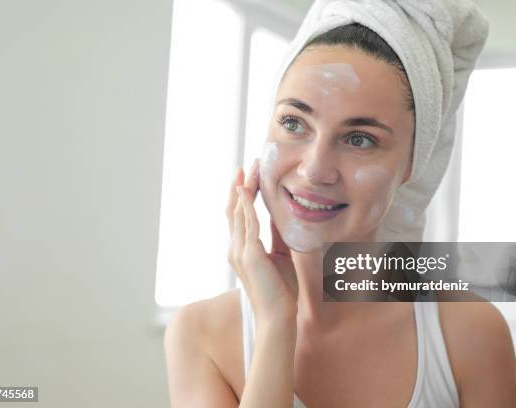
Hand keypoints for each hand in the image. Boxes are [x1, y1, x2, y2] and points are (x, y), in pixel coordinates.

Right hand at [226, 159, 297, 326]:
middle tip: (247, 164)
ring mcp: (239, 251)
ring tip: (250, 169)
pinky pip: (247, 224)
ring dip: (244, 188)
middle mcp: (235, 248)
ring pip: (239, 212)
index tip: (248, 175)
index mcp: (241, 249)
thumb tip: (281, 216)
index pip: (239, 216)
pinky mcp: (249, 255)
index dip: (242, 195)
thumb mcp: (280, 255)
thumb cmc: (281, 290)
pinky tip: (247, 189)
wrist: (278, 316)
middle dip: (240, 185)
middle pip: (234, 209)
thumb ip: (277, 236)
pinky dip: (246, 205)